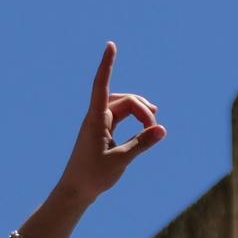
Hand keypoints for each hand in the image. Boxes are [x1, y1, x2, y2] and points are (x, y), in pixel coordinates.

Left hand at [56, 41, 165, 203]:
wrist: (75, 191)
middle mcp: (96, 118)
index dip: (107, 65)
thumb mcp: (121, 160)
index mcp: (95, 119)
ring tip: (153, 122)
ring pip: (123, 107)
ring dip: (139, 111)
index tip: (110, 46)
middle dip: (141, 108)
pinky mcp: (102, 132)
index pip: (102, 85)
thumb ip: (142, 143)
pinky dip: (135, 118)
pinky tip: (146, 125)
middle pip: (123, 100)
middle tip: (154, 128)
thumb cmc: (92, 176)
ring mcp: (99, 124)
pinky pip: (121, 116)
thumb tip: (162, 129)